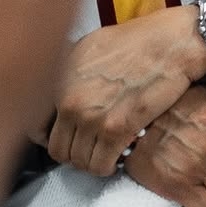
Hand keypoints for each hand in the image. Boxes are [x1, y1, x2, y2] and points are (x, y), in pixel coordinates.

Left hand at [41, 5, 205, 175]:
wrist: (169, 43)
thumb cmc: (135, 40)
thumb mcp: (88, 46)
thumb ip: (68, 73)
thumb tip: (60, 93)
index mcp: (59, 79)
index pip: (36, 126)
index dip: (48, 138)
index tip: (63, 138)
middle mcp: (69, 100)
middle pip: (58, 150)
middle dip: (74, 152)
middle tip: (90, 146)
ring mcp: (91, 117)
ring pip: (79, 161)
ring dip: (92, 161)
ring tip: (105, 151)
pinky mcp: (116, 130)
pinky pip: (101, 165)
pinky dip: (108, 166)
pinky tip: (117, 156)